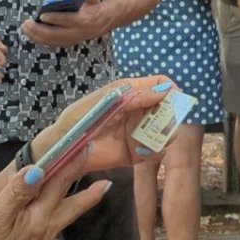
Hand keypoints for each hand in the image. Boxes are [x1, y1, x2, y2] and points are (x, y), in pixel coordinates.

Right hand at [0, 152, 108, 239]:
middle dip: (88, 188)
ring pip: (65, 215)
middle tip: (105, 177)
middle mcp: (44, 230)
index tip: (85, 146)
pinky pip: (54, 224)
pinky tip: (57, 213)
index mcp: (38, 218)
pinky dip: (62, 212)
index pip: (59, 183)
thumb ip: (17, 193)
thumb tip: (37, 169)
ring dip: (79, 201)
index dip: (72, 163)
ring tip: (94, 193)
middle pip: (71, 203)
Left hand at [21, 0, 111, 47]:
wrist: (101, 23)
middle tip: (26, 24)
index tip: (42, 15)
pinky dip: (40, 40)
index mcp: (83, 21)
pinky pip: (51, 43)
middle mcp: (76, 33)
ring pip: (52, 41)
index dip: (55, 18)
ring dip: (36, 36)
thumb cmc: (93, 7)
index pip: (68, 20)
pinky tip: (30, 34)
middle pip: (56, 34)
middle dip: (39, 30)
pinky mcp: (66, 42)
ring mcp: (71, 40)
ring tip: (24, 28)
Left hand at [32, 76, 174, 173]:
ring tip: (152, 139)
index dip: (170, 90)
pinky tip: (141, 152)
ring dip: (165, 135)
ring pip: (166, 131)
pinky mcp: (137, 154)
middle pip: (168, 109)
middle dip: (171, 116)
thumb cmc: (78, 120)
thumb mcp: (104, 103)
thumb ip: (133, 96)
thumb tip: (164, 90)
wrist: (64, 150)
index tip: (174, 100)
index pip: (160, 85)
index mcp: (130, 93)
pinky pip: (156, 152)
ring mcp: (139, 132)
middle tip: (165, 123)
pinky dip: (154, 152)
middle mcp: (139, 111)